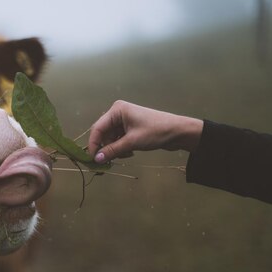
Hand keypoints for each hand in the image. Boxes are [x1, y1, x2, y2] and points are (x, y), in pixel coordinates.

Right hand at [87, 101, 203, 163]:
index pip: (97, 128)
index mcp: (117, 110)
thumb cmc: (156, 132)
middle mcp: (118, 113)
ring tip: (127, 154)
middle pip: (103, 134)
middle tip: (109, 161)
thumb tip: (96, 159)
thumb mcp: (132, 142)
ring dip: (115, 149)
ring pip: (110, 138)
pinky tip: (130, 152)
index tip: (92, 159)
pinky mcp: (129, 127)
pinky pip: (118, 139)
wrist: (178, 132)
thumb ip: (113, 150)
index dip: (94, 144)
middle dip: (106, 148)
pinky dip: (121, 147)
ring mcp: (123, 120)